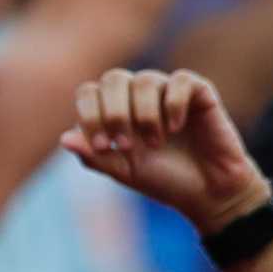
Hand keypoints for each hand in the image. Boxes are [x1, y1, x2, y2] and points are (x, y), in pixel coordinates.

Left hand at [61, 70, 269, 231]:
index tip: (101, 146)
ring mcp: (169, 91)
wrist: (208, 194)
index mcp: (116, 110)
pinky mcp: (199, 93)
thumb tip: (64, 139)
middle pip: (114, 78)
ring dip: (145, 114)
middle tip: (125, 145)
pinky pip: (181, 80)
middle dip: (115, 112)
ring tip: (155, 143)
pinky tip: (176, 128)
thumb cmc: (164, 181)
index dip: (90, 115)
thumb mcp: (124, 172)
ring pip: (145, 79)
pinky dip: (174, 104)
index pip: (90, 92)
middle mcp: (140, 96)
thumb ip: (96, 156)